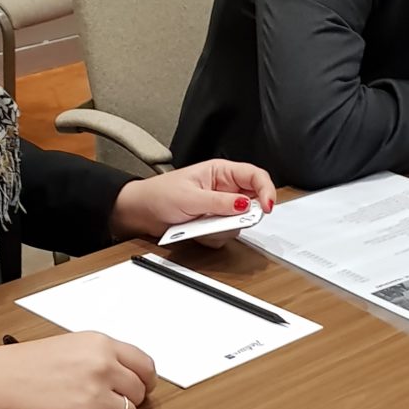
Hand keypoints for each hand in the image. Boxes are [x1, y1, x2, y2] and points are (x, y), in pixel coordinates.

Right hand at [0, 334, 156, 408]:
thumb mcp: (69, 346)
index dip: (144, 382)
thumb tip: (126, 377)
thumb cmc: (22, 365)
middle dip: (125, 402)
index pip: (145, 366)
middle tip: (104, 405)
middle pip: (138, 394)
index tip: (139, 389)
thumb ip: (100, 358)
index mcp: (100, 344)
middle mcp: (103, 367)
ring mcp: (95, 396)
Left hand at [110, 160, 275, 242]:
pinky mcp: (213, 224)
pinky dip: (213, 237)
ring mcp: (220, 208)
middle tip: (224, 220)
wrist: (141, 212)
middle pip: (252, 203)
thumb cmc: (160, 194)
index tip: (267, 207)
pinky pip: (225, 235)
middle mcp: (224, 189)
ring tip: (200, 224)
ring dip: (222, 227)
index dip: (266, 190)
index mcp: (221, 172)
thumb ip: (219, 202)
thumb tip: (243, 205)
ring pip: (239, 223)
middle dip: (240, 216)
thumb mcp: (190, 197)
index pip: (255, 176)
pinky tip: (197, 231)